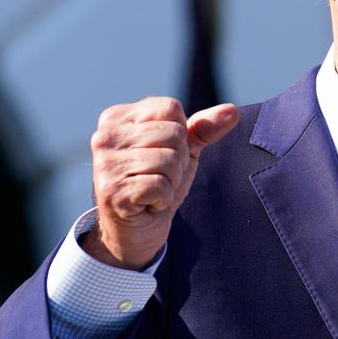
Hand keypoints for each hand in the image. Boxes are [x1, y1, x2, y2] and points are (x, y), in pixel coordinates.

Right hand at [83, 98, 238, 269]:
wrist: (135, 230)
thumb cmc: (156, 182)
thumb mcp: (183, 150)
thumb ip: (205, 127)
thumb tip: (232, 111)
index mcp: (118, 117)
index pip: (170, 107)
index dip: (180, 134)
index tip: (163, 153)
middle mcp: (105, 136)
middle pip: (173, 133)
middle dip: (178, 160)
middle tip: (159, 176)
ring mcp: (106, 164)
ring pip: (169, 160)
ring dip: (171, 181)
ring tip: (153, 190)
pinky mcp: (112, 191)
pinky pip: (160, 185)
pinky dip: (163, 198)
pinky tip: (148, 204)